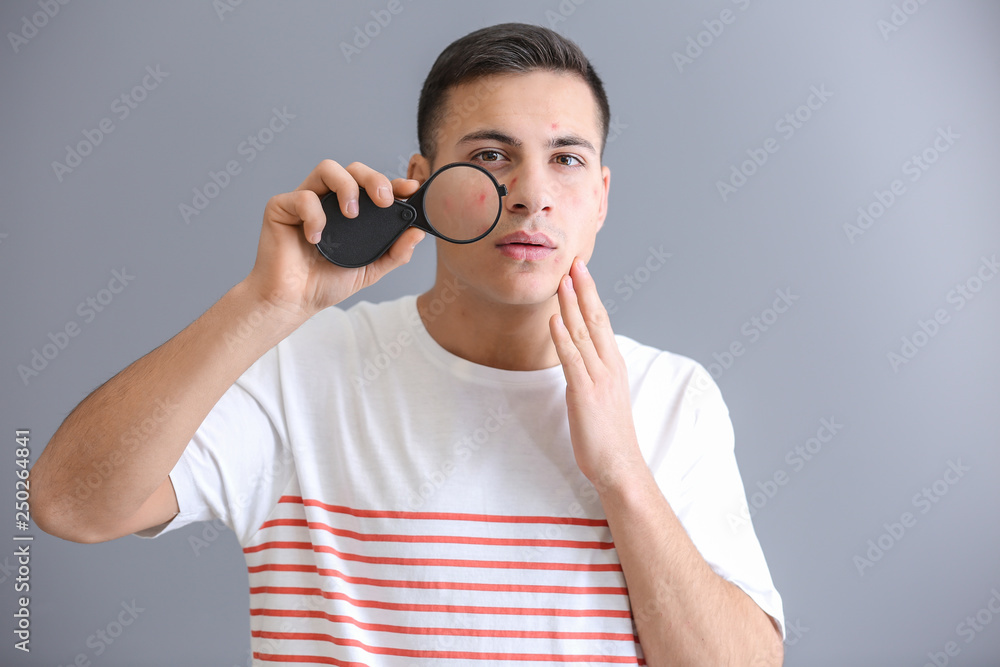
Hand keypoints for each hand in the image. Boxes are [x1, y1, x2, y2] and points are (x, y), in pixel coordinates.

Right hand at [243, 160, 426, 323]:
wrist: (293, 302)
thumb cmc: (325, 283)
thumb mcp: (370, 270)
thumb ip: (395, 253)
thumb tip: (418, 233)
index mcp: (349, 211)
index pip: (372, 186)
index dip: (392, 182)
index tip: (410, 190)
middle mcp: (328, 200)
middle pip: (352, 169)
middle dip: (373, 178)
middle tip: (383, 200)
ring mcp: (304, 201)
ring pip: (327, 169)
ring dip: (346, 186)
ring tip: (351, 214)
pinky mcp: (281, 207)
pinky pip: (302, 197)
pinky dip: (314, 215)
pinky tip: (316, 238)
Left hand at [548, 258, 643, 487]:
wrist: (620, 466)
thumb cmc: (608, 436)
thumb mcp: (602, 397)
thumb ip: (591, 374)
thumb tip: (577, 360)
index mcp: (614, 365)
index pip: (602, 322)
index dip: (591, 295)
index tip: (581, 272)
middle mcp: (609, 366)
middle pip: (596, 319)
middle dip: (583, 290)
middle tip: (574, 262)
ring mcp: (598, 379)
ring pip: (583, 334)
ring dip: (571, 305)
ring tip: (562, 281)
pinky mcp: (585, 393)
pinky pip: (571, 360)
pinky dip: (562, 337)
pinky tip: (555, 320)